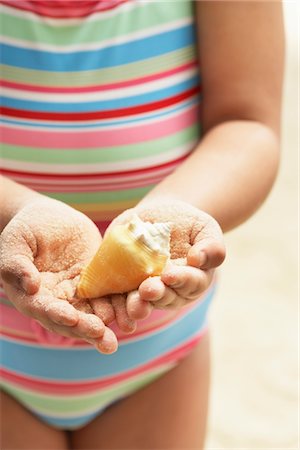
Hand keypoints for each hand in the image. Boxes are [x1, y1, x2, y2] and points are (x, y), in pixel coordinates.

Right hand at [0, 197, 117, 353]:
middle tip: (102, 335)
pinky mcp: (96, 282)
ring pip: (92, 313)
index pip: (44, 309)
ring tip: (122, 331)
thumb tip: (31, 287)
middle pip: (71, 318)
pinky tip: (132, 314)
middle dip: (86, 328)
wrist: (50, 217)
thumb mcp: (15, 242)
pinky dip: (119, 305)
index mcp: (33, 295)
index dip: (56, 314)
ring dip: (106, 325)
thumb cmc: (27, 228)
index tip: (71, 317)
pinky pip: (108, 295)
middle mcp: (57, 300)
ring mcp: (78, 292)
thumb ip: (16, 264)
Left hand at [93, 199, 224, 332]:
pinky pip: (120, 297)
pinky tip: (108, 304)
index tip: (170, 274)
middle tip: (148, 290)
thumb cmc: (188, 223)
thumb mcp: (204, 228)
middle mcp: (171, 291)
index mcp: (193, 279)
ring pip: (144, 303)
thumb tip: (199, 259)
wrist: (159, 217)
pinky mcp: (125, 286)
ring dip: (137, 305)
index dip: (181, 280)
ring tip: (132, 304)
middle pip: (167, 297)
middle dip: (157, 294)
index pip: (191, 283)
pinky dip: (115, 303)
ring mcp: (147, 292)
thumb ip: (211, 245)